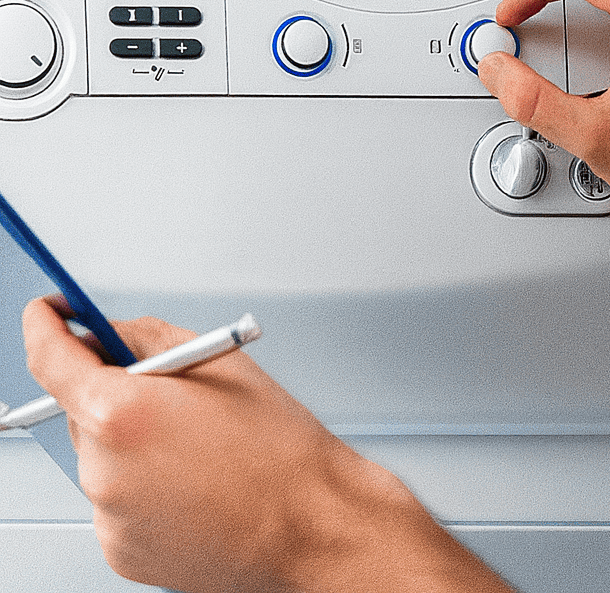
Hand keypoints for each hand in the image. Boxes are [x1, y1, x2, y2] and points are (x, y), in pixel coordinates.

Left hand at [23, 296, 512, 592]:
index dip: (46, 326)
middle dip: (116, 390)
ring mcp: (107, 516)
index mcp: (122, 413)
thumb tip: (103, 334)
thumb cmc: (277, 445)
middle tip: (171, 390)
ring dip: (132, 439)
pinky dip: (142, 482)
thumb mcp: (219, 361)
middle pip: (80, 407)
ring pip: (100, 454)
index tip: (49, 312)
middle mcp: (102, 470)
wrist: (308, 523)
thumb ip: (146, 337)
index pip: (50, 359)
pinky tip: (193, 480)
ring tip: (199, 446)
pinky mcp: (119, 550)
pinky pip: (115, 498)